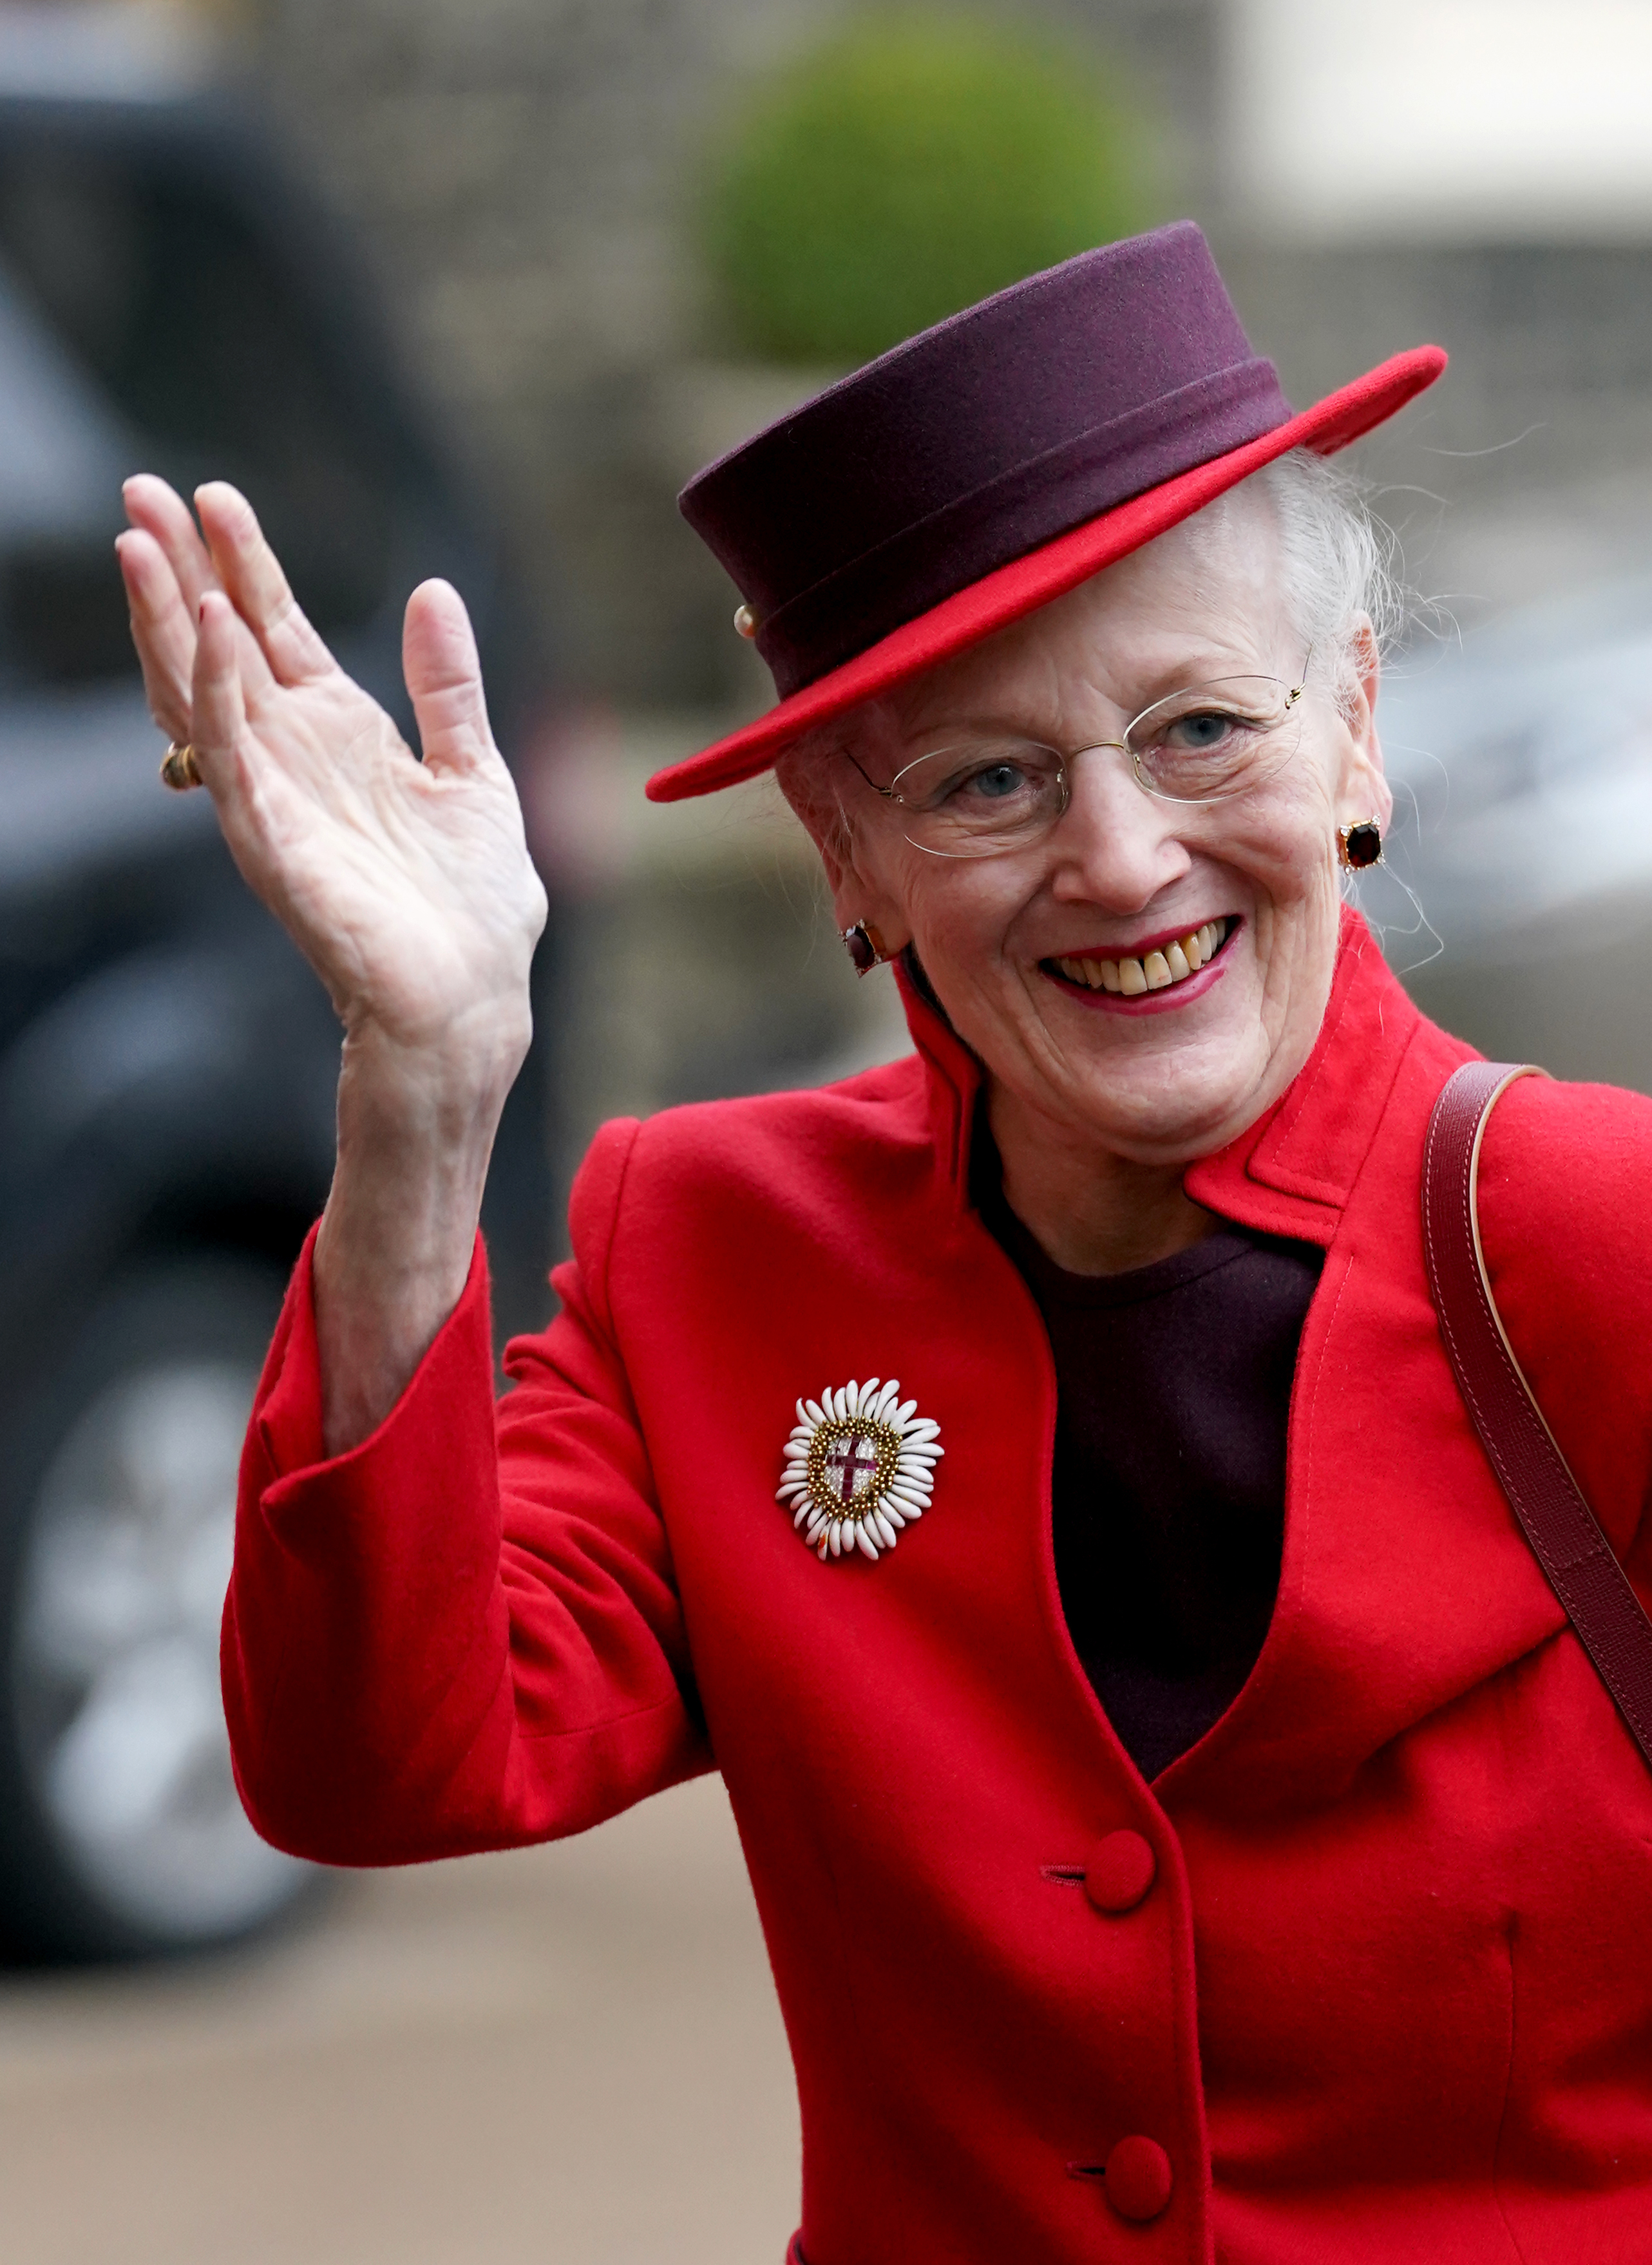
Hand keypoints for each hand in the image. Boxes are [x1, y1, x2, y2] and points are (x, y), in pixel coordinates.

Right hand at [118, 477, 546, 1089]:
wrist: (471, 994)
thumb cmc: (472, 905)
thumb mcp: (472, 769)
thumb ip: (446, 685)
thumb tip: (431, 589)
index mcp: (340, 735)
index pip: (276, 630)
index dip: (245, 563)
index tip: (215, 495)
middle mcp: (293, 757)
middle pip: (219, 643)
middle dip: (181, 568)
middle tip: (142, 487)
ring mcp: (271, 795)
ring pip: (202, 688)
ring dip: (169, 616)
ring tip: (140, 539)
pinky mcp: (268, 838)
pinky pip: (229, 753)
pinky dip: (215, 691)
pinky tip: (209, 628)